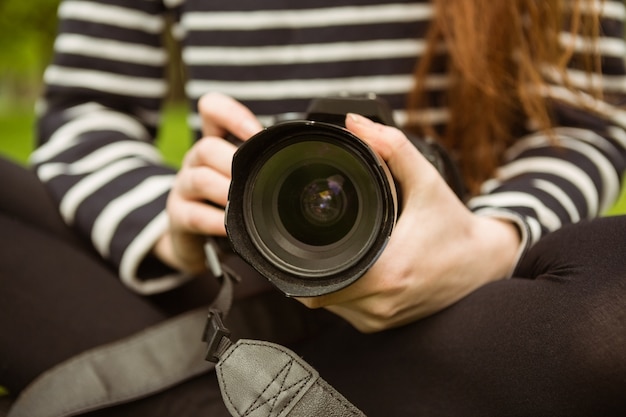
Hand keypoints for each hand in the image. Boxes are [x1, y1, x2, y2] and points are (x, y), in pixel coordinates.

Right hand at [154, 93, 262, 273]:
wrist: (198, 239)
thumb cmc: (229, 199)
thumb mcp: (246, 173)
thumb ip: (264, 161)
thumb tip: (300, 157)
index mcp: (215, 142)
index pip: (212, 109)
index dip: (232, 114)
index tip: (256, 132)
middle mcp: (196, 159)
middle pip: (207, 147)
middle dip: (233, 162)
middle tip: (256, 178)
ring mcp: (184, 187)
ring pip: (199, 178)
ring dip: (224, 191)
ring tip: (241, 201)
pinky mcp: (178, 215)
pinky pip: (195, 215)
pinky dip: (215, 220)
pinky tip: (229, 225)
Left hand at [298, 113, 520, 332]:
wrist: (486, 264)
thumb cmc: (454, 227)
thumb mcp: (426, 181)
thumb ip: (392, 148)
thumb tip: (354, 124)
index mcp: (385, 274)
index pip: (314, 283)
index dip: (297, 261)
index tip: (295, 239)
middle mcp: (380, 305)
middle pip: (315, 294)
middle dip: (307, 265)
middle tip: (311, 238)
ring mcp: (381, 319)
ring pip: (328, 305)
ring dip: (322, 279)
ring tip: (334, 249)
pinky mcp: (383, 324)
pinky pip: (345, 311)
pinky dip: (339, 290)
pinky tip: (349, 266)